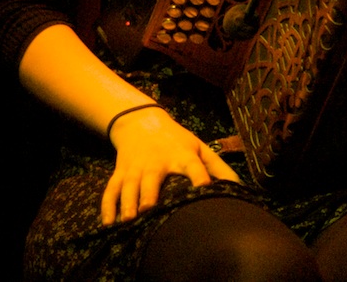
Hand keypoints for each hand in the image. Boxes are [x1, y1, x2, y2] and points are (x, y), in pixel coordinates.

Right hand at [102, 106, 239, 224]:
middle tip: (148, 210)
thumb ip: (219, 167)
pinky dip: (107, 206)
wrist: (142, 122)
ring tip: (127, 221)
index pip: (193, 165)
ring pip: (128, 185)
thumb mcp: (200, 148)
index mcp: (182, 155)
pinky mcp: (120, 172)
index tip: (204, 188)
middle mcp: (157, 161)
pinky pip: (110, 190)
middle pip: (152, 177)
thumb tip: (239, 188)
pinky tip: (107, 224)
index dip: (199, 175)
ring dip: (127, 202)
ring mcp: (135, 167)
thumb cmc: (177, 141)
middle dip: (149, 193)